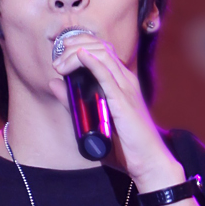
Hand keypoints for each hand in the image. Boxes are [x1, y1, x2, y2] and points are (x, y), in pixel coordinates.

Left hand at [50, 36, 184, 192]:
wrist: (149, 162)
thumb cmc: (126, 146)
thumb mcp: (94, 119)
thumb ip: (74, 103)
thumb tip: (54, 83)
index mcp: (122, 83)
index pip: (102, 50)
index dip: (80, 43)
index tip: (60, 51)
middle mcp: (126, 81)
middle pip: (100, 47)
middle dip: (74, 45)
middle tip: (57, 56)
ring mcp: (127, 90)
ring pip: (102, 56)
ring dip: (77, 53)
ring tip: (60, 62)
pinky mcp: (124, 102)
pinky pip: (107, 76)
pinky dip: (92, 62)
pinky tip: (80, 56)